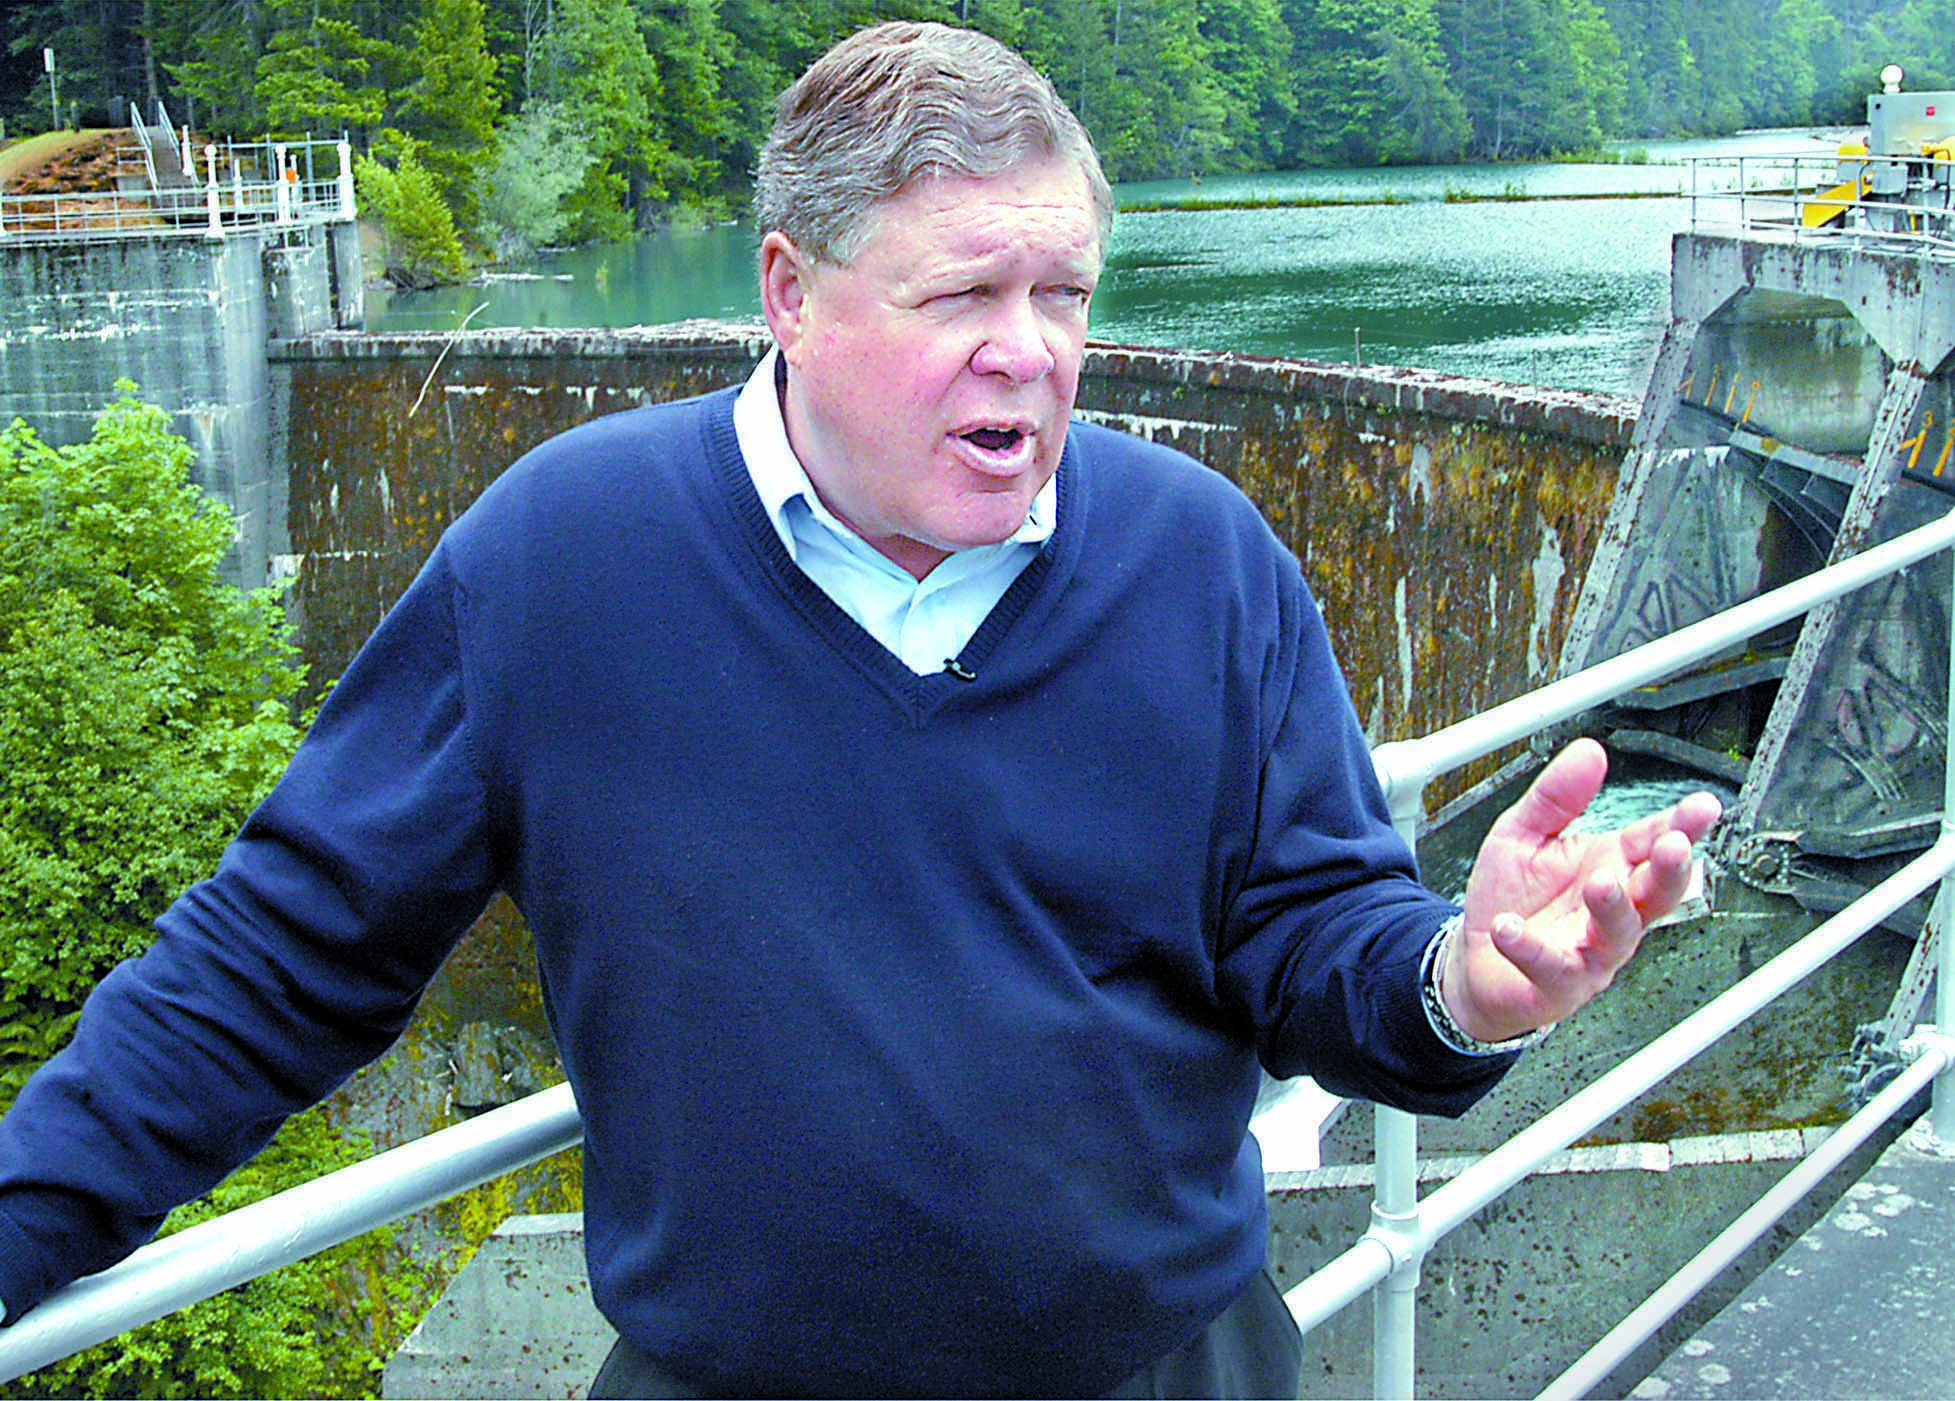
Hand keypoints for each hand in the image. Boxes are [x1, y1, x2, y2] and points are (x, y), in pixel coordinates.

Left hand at [1441, 738, 1720, 1042]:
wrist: (1477, 959)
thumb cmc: (1511, 898)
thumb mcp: (1525, 833)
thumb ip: (1556, 796)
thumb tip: (1589, 751)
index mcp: (1610, 865)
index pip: (1652, 841)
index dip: (1681, 825)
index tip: (1703, 807)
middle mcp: (1610, 910)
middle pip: (1656, 891)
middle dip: (1670, 868)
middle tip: (1673, 845)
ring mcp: (1590, 950)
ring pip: (1618, 932)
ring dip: (1613, 906)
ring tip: (1601, 882)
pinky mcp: (1557, 983)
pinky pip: (1550, 967)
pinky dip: (1529, 947)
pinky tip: (1510, 929)